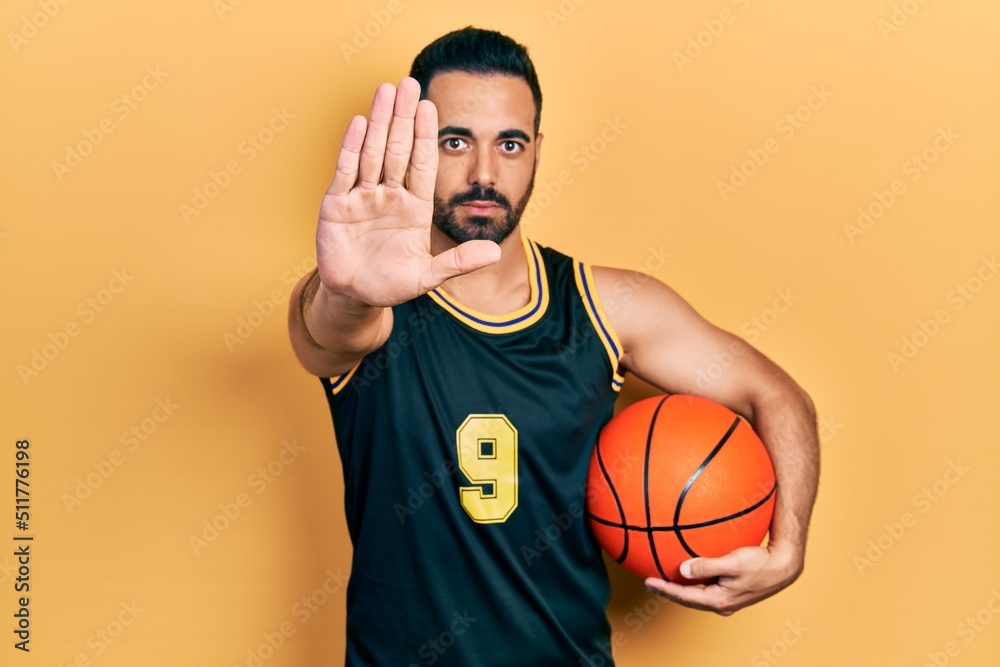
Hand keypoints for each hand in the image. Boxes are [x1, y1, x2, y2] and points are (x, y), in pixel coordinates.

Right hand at [317, 77, 500, 307]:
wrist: (354, 296)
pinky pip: (346, 171)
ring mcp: (362, 197)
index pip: (422, 164)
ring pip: (373, 153)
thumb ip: (459, 262)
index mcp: (414, 207)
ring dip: (380, 122)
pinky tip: (360, 123)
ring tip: (386, 90)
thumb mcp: (427, 276)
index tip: (431, 106)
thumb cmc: (391, 284)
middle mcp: (389, 195)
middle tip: (409, 82)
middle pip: (398, 149)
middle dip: (404, 117)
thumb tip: (496, 252)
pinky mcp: (337, 205)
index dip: (426, 136)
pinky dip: (351, 147)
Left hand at [644, 544, 803, 615]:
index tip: (648, 581)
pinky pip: (707, 585)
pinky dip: (694, 579)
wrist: (784, 567)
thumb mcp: (733, 563)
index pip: (685, 597)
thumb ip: (707, 566)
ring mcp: (726, 598)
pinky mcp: (731, 590)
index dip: (665, 590)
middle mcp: (721, 603)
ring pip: (697, 594)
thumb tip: (683, 570)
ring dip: (680, 586)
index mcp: (719, 600)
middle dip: (668, 591)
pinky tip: (689, 569)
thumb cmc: (761, 564)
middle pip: (688, 598)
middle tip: (650, 582)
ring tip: (664, 577)